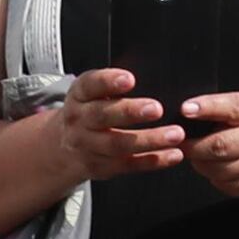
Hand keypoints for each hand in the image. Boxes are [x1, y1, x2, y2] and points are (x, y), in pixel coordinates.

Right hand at [51, 69, 184, 183]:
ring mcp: (89, 147)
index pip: (90, 86)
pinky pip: (130, 165)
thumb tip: (148, 71)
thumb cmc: (88, 111)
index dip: (108, 81)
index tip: (129, 79)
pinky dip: (154, 160)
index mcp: (79, 96)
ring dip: (149, 140)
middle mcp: (80, 122)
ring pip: (118, 144)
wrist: (63, 149)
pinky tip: (173, 154)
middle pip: (103, 117)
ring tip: (175, 134)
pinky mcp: (102, 167)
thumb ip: (111, 84)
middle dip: (130, 112)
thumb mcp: (90, 93)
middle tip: (156, 109)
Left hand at [173, 90, 238, 203]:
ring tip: (201, 156)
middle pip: (221, 146)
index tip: (186, 109)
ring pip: (221, 171)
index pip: (234, 107)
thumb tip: (191, 114)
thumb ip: (231, 109)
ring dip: (203, 165)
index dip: (208, 107)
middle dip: (194, 147)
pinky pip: (229, 186)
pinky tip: (219, 169)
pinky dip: (217, 178)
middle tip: (182, 144)